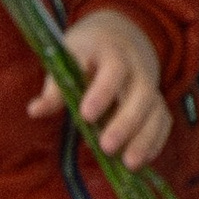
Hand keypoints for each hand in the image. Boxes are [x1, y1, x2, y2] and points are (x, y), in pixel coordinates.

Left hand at [30, 8, 170, 167]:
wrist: (119, 34)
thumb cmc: (87, 51)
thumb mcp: (68, 58)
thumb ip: (55, 87)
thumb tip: (35, 111)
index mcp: (113, 51)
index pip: (113, 69)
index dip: (102, 92)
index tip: (86, 115)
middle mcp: (137, 67)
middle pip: (141, 93)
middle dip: (126, 122)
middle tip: (107, 147)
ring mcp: (151, 84)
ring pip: (156, 109)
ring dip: (145, 137)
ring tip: (129, 164)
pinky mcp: (156, 101)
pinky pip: (163, 120)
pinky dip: (156, 140)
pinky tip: (142, 160)